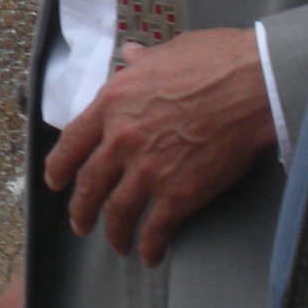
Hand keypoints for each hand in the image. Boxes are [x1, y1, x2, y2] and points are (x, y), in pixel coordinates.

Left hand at [43, 27, 275, 266]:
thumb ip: (140, 62)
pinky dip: (150, 246)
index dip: (59, 166)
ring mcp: (149, 169)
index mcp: (113, 102)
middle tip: (80, 224)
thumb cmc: (214, 61)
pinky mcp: (179, 193)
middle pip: (90, 183)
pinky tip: (150, 256)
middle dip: (81, 209)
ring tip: (116, 244)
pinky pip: (156, 228)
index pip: (72, 142)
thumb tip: (131, 55)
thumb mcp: (165, 51)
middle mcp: (122, 139)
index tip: (55, 182)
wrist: (253, 85)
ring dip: (114, 233)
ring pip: (117, 212)